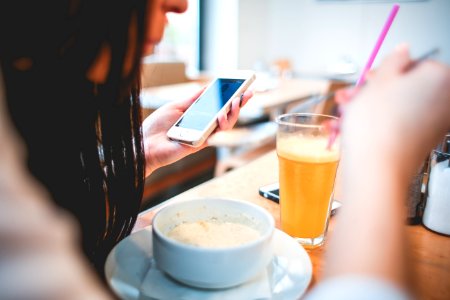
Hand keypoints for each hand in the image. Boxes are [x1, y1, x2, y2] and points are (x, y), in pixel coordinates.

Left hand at [142, 88, 253, 176]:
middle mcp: (203, 126)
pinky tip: (221, 113)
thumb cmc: (157, 126)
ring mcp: (203, 135)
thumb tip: (207, 87)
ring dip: (233, 113)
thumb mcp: (176, 106)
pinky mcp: (200, 143)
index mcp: (198, 116)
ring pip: (225, 125)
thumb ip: (193, 99)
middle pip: (227, 115)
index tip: (243, 87)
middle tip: (247, 93)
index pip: (219, 106)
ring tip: (236, 101)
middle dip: (239, 104)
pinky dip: (221, 123)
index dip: (232, 98)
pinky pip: (215, 133)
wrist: (144, 144)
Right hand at [341, 46, 449, 176]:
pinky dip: (380, 123)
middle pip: (407, 87)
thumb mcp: (380, 80)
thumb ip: (394, 59)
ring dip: (370, 107)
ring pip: (400, 106)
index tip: (370, 78)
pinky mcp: (423, 141)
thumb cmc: (377, 126)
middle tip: (354, 96)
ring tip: (345, 114)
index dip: (388, 70)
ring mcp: (436, 123)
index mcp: (440, 77)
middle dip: (375, 91)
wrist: (376, 168)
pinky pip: (400, 124)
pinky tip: (354, 127)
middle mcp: (446, 100)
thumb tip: (403, 50)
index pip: (415, 63)